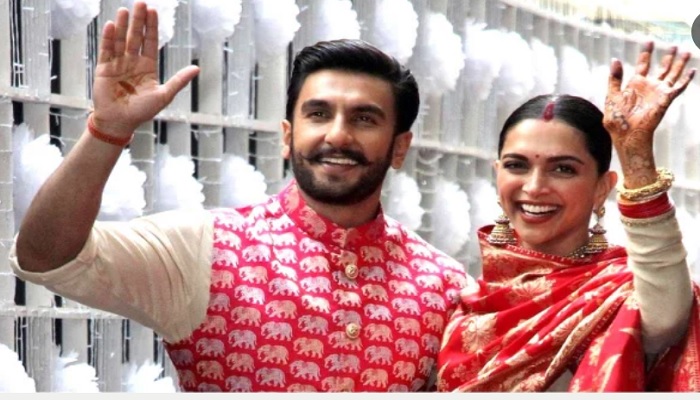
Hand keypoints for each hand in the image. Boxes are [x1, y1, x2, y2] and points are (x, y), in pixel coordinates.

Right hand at [91, 2, 198, 138]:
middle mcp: (133, 62)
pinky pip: (106, 50)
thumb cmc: (142, 111)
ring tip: (124, 10)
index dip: (151, 27)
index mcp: (148, 67)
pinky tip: (111, 26)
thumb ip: (179, 81)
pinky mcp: (104, 68)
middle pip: (136, 37)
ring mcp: (118, 64)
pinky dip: (108, 38)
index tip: (153, 11)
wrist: (119, 122)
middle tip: (140, 3)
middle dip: (138, 21)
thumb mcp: (164, 95)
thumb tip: (197, 68)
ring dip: (122, 26)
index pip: (151, 42)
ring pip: (120, 40)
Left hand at [603, 42, 694, 186]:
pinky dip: (686, 79)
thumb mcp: (612, 95)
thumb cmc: (617, 118)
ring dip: (679, 63)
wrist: (627, 134)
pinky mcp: (665, 99)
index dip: (646, 53)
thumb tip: (615, 60)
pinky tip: (692, 71)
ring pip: (672, 74)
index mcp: (635, 84)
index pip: (643, 64)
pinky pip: (678, 87)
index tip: (650, 41)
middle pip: (662, 68)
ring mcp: (658, 92)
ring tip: (686, 51)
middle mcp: (649, 86)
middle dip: (668, 57)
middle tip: (674, 46)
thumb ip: (614, 78)